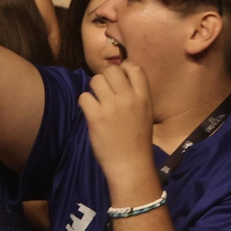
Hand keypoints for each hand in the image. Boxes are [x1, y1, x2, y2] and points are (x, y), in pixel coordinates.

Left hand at [78, 64, 155, 182]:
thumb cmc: (138, 139)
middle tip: (104, 92)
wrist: (131, 163)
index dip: (123, 69)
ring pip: (95, 81)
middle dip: (105, 78)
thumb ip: (136, 94)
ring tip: (97, 102)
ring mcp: (112, 107)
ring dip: (93, 90)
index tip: (119, 81)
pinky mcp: (96, 117)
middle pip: (111, 71)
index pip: (134, 67)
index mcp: (144, 96)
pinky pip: (84, 97)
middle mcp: (129, 98)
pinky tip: (91, 113)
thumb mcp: (146, 112)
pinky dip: (85, 103)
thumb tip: (119, 79)